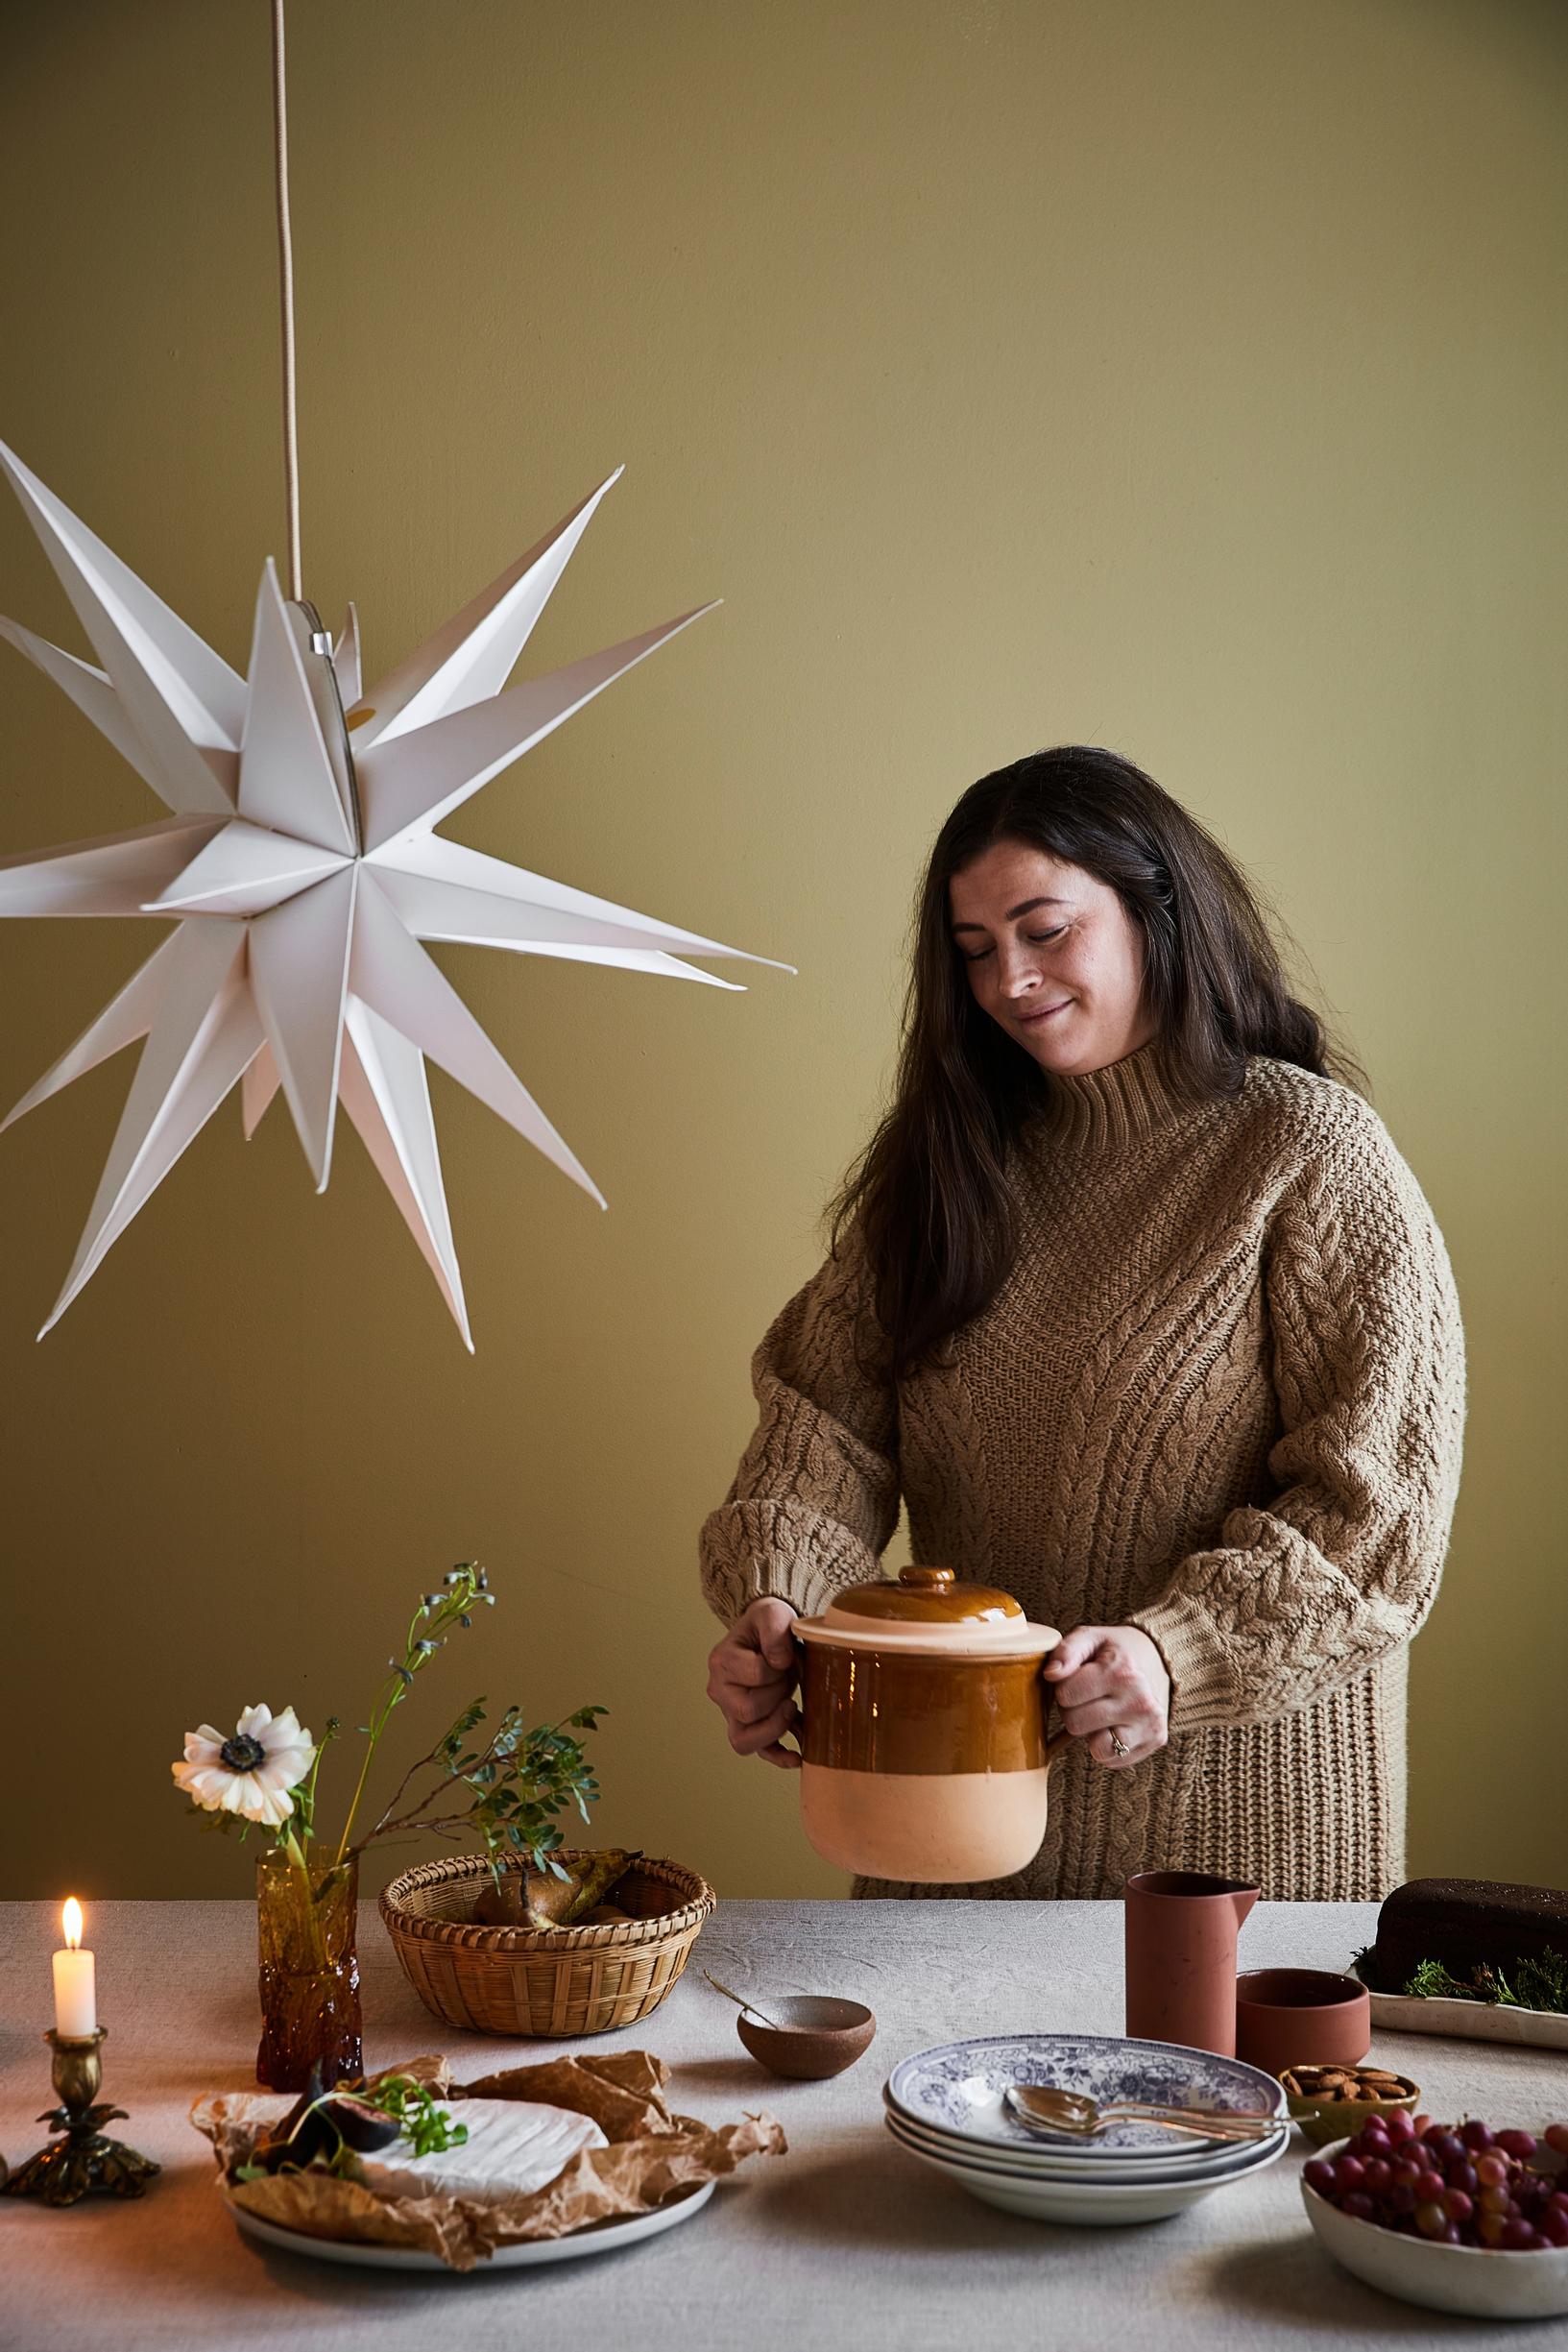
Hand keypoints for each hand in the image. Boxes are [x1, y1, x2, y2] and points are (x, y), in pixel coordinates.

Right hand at [706, 1597, 801, 1769]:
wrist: (768, 1635)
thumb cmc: (768, 1626)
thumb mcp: (773, 1615)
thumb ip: (775, 1631)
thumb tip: (780, 1662)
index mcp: (722, 1661)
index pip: (755, 1673)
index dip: (778, 1668)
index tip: (784, 1657)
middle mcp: (720, 1690)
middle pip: (748, 1710)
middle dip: (778, 1694)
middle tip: (788, 1677)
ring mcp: (731, 1713)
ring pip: (744, 1740)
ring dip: (775, 1728)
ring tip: (792, 1708)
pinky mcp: (749, 1727)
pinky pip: (759, 1751)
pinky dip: (779, 1756)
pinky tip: (798, 1757)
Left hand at [1041, 1623, 1169, 1767]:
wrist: (1161, 1659)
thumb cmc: (1117, 1650)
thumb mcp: (1091, 1638)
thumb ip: (1066, 1652)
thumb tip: (1051, 1674)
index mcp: (1121, 1672)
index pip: (1065, 1695)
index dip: (1064, 1687)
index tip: (1078, 1679)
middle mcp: (1140, 1701)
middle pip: (1075, 1724)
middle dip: (1074, 1710)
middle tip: (1088, 1696)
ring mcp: (1150, 1724)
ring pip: (1096, 1748)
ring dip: (1090, 1733)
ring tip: (1101, 1712)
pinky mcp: (1155, 1741)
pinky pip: (1112, 1760)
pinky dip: (1107, 1745)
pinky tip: (1115, 1723)